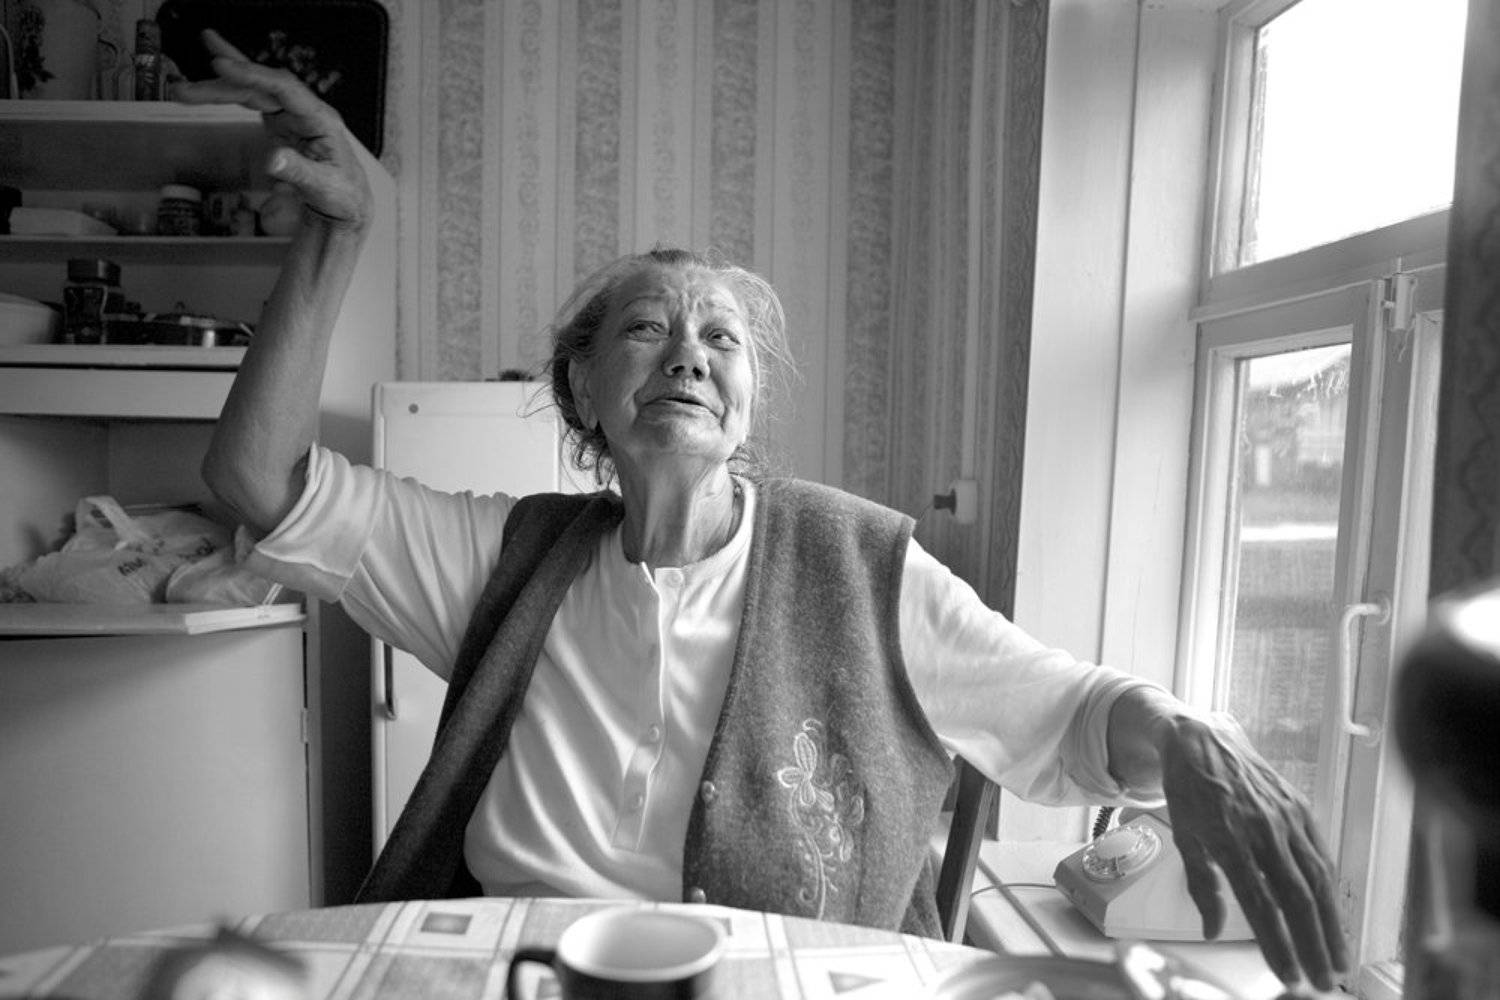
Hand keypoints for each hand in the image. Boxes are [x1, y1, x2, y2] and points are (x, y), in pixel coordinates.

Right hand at [171, 29, 370, 230]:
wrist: (347, 204)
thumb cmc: (342, 195)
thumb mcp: (324, 188)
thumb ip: (299, 172)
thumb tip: (272, 160)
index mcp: (320, 120)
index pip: (284, 89)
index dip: (253, 75)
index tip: (223, 66)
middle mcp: (304, 110)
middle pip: (260, 88)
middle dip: (222, 86)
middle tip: (184, 90)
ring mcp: (291, 114)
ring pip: (252, 92)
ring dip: (218, 88)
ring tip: (182, 89)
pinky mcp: (281, 122)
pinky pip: (253, 99)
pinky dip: (231, 87)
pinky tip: (214, 67)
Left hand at [1154, 713, 1347, 992]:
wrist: (1201, 738)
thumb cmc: (1187, 790)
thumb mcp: (1183, 837)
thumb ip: (1202, 887)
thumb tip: (1212, 932)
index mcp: (1228, 837)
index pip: (1259, 903)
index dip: (1277, 943)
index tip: (1289, 975)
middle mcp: (1263, 828)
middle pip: (1297, 896)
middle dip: (1313, 944)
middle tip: (1323, 981)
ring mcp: (1287, 816)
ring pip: (1318, 879)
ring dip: (1331, 924)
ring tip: (1337, 960)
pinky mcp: (1301, 808)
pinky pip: (1321, 854)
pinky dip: (1331, 889)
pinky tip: (1335, 916)